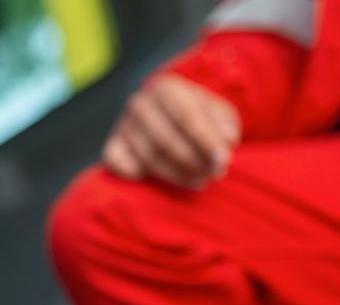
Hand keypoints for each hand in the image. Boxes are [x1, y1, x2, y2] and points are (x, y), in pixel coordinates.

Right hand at [103, 73, 240, 189]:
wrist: (166, 113)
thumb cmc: (197, 115)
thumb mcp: (217, 113)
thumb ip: (225, 125)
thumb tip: (227, 141)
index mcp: (166, 88)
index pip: (186, 116)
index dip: (206, 141)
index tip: (224, 161)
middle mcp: (139, 104)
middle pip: (166, 140)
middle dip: (193, 161)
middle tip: (214, 175)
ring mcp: (122, 126)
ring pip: (149, 158)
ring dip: (177, 175)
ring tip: (200, 181)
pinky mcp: (112, 147)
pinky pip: (120, 165)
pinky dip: (139, 175)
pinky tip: (162, 180)